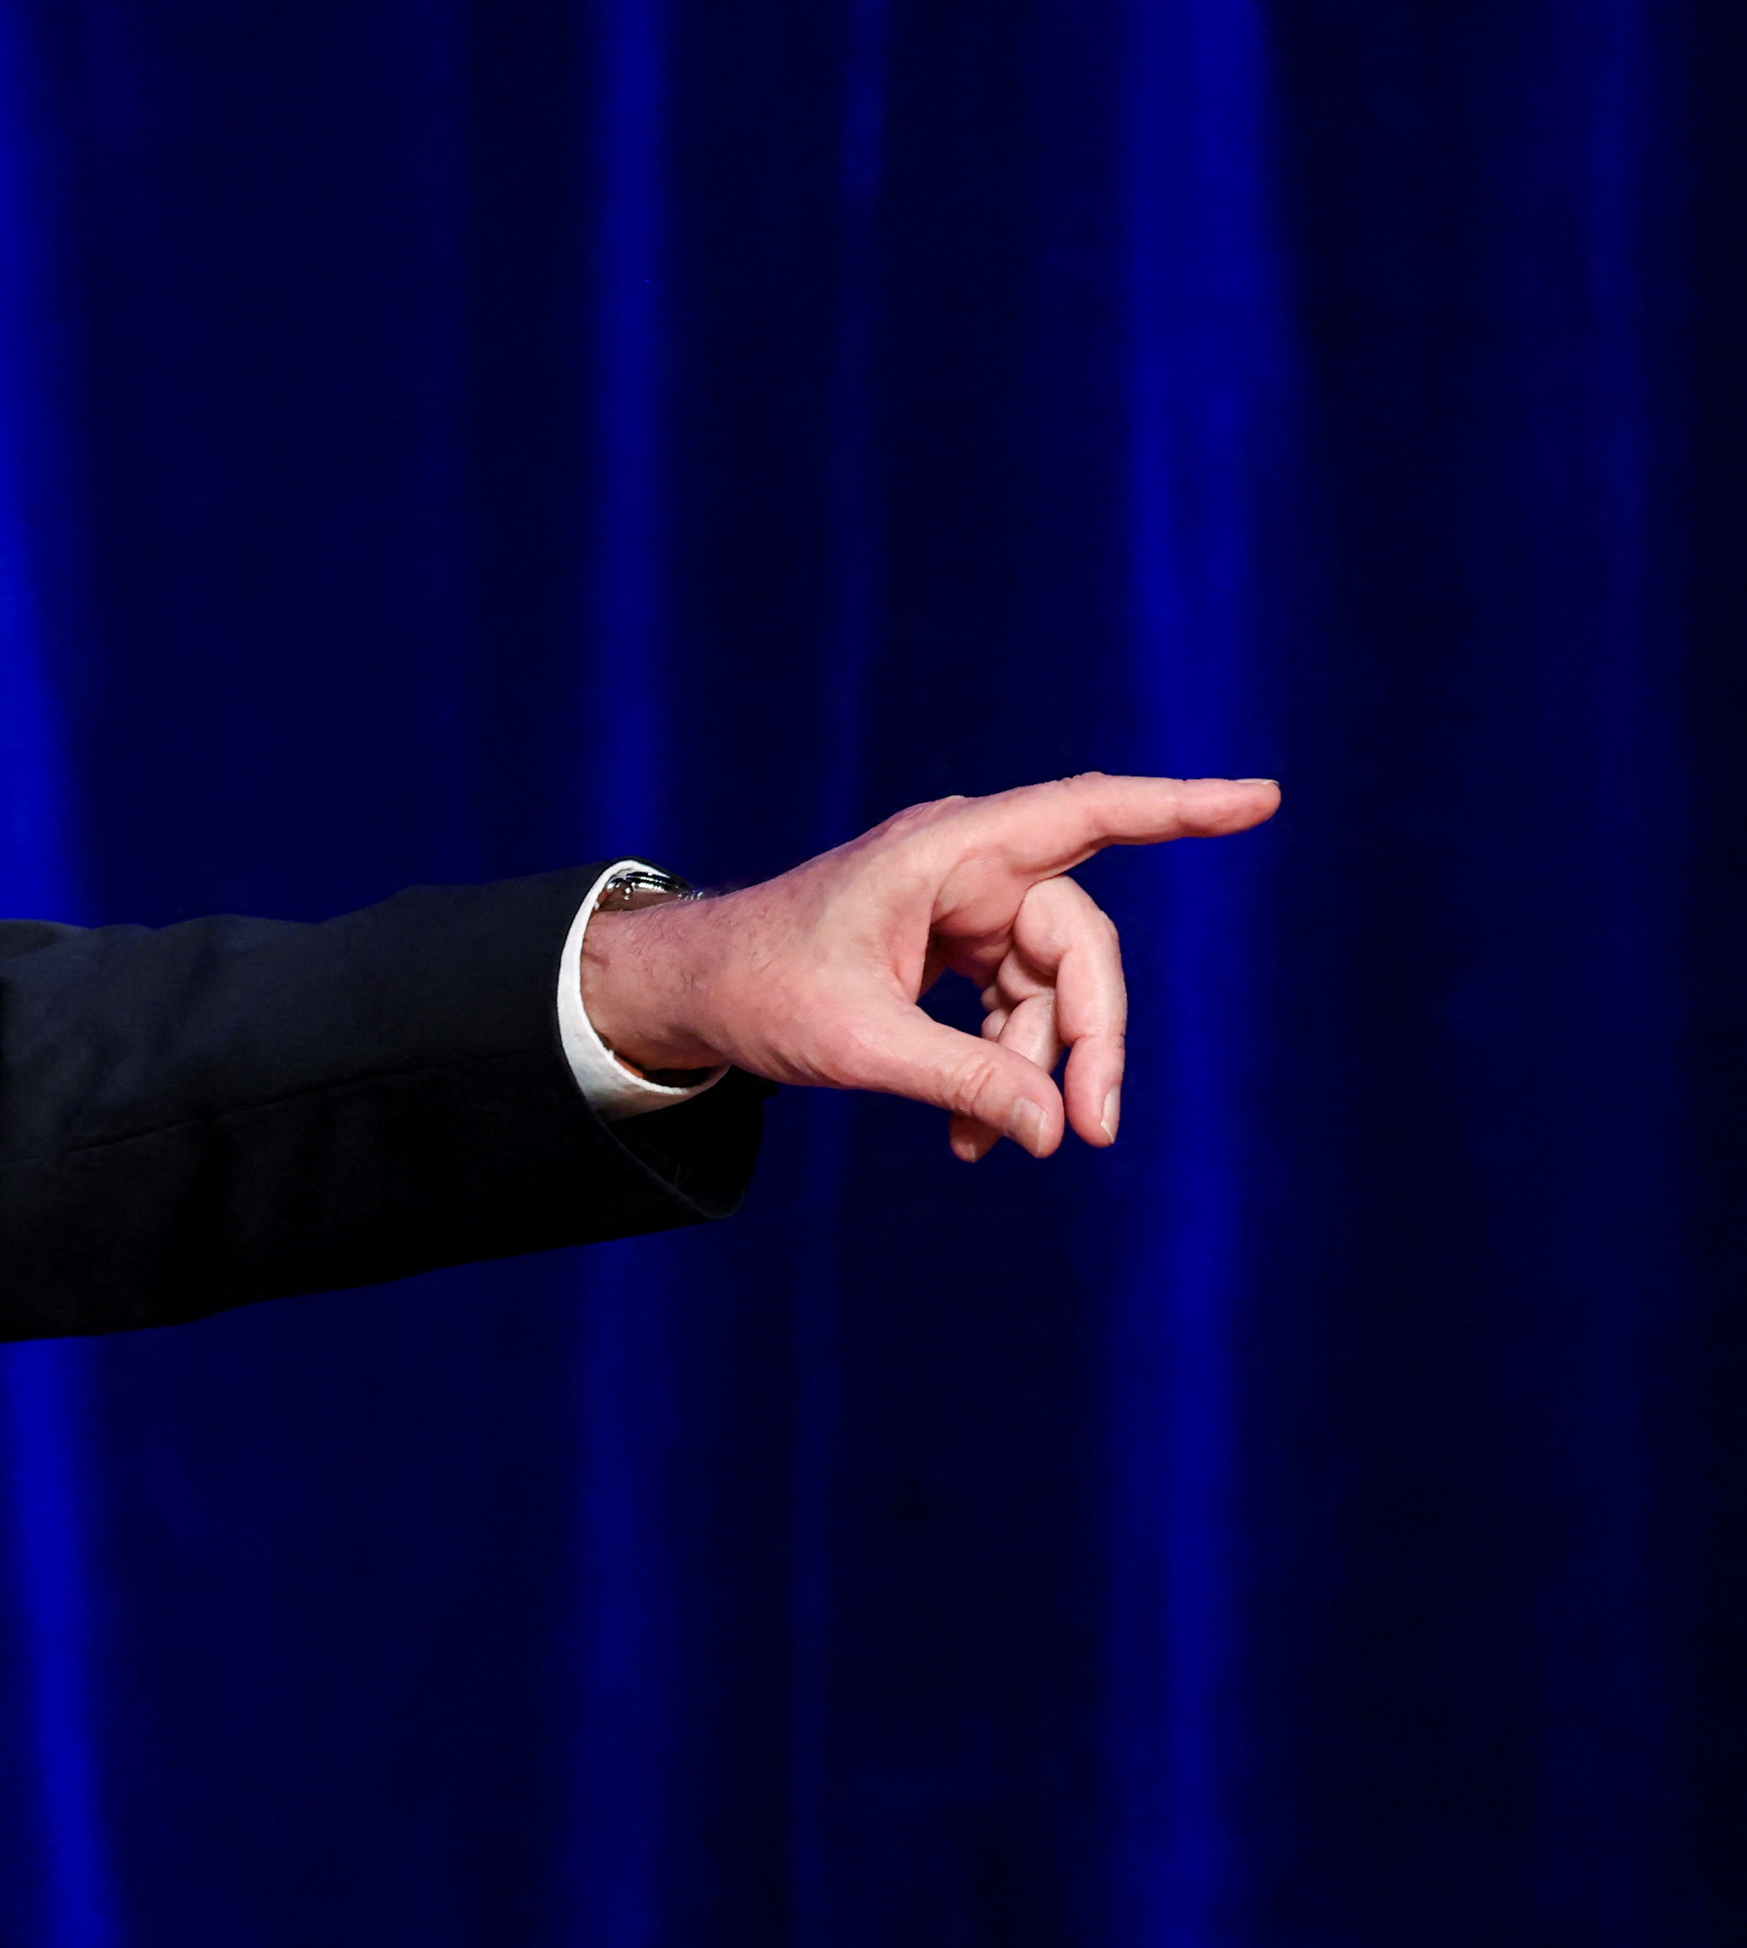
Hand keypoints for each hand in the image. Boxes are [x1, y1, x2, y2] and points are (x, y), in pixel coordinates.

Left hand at [576, 773, 1280, 1161]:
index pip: (1085, 814)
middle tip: (1092, 1129)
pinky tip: (975, 1136)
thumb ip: (961, 1080)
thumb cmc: (756, 992)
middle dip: (1089, 1038)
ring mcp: (964, 906)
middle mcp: (967, 866)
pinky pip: (1014, 1006)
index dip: (1177, 808)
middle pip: (1077, 944)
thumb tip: (1058, 1129)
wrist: (687, 992)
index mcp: (945, 853)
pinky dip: (1004, 1069)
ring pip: (1051, 987)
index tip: (1260, 800)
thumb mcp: (856, 1044)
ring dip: (1037, 1069)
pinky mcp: (956, 947)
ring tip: (997, 1147)